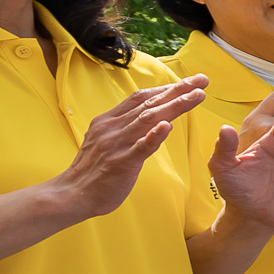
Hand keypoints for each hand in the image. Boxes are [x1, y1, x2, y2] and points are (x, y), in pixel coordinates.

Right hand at [46, 78, 206, 221]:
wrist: (72, 194)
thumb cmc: (94, 170)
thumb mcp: (106, 140)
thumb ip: (125, 127)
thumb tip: (148, 118)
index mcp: (109, 121)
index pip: (140, 98)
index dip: (166, 88)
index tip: (189, 81)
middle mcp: (112, 127)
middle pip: (149, 103)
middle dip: (177, 90)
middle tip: (201, 80)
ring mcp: (117, 144)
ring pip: (149, 119)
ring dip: (174, 105)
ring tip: (197, 95)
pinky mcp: (121, 162)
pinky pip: (140, 147)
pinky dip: (154, 135)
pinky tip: (168, 126)